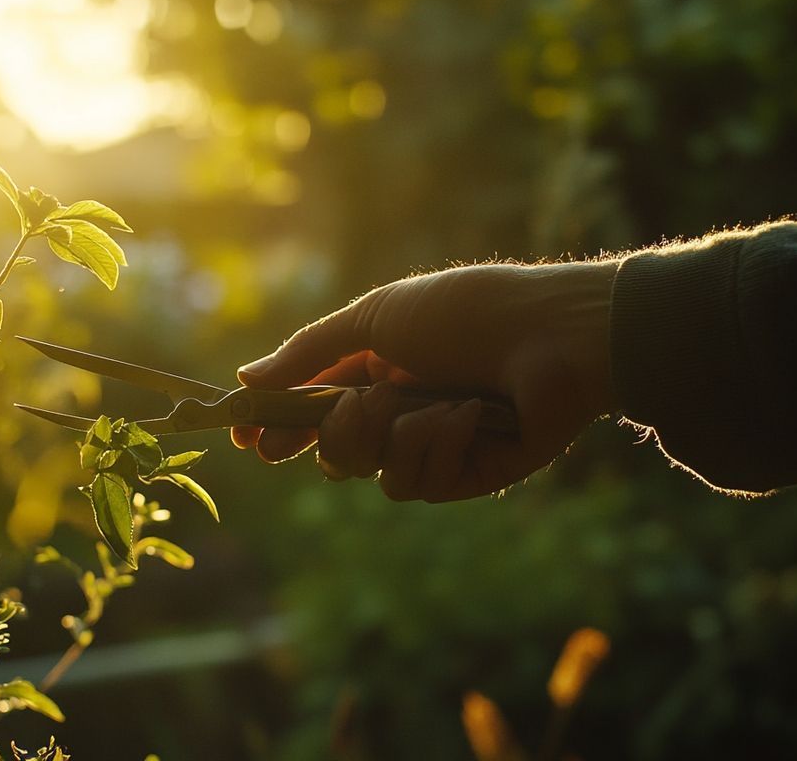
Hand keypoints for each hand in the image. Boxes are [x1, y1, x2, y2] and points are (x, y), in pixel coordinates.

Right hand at [231, 261, 619, 500]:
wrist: (551, 335)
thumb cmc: (464, 313)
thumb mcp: (375, 316)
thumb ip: (308, 353)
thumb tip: (245, 379)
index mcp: (376, 370)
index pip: (312, 410)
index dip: (277, 426)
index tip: (245, 437)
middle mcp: (400, 412)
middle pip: (334, 451)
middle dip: (332, 433)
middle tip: (352, 409)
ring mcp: (433, 447)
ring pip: (371, 473)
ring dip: (392, 433)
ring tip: (430, 401)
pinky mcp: (466, 476)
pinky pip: (417, 483)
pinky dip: (437, 446)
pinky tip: (469, 417)